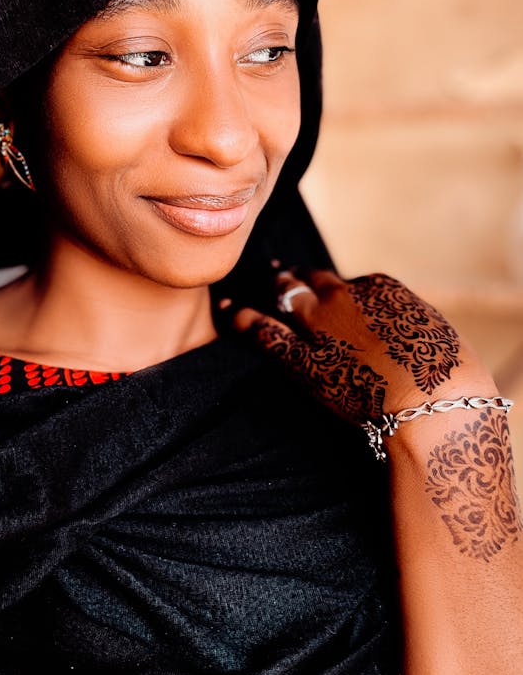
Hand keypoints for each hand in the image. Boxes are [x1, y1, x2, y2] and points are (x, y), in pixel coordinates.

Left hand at [231, 267, 492, 423]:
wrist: (434, 402)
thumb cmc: (447, 373)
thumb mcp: (432, 332)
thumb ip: (402, 322)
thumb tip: (393, 323)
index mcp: (380, 286)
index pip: (352, 282)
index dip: (340, 290)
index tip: (335, 294)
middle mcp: (344, 297)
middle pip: (313, 278)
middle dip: (299, 275)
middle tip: (284, 271)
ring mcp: (319, 325)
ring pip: (286, 293)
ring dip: (275, 286)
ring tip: (267, 279)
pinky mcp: (301, 357)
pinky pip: (262, 331)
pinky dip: (241, 318)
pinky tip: (227, 310)